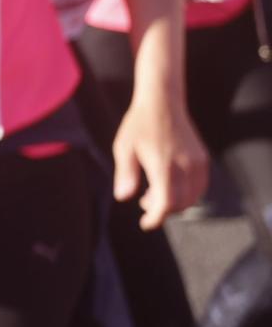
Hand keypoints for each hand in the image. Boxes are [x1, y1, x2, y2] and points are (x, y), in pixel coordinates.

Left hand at [112, 91, 209, 229]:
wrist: (162, 103)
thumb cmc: (139, 125)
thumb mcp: (124, 148)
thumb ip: (125, 174)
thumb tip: (123, 197)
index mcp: (164, 165)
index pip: (166, 203)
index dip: (156, 218)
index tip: (146, 223)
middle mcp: (185, 166)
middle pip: (180, 204)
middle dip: (162, 210)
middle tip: (144, 202)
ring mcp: (197, 162)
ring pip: (192, 197)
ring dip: (175, 203)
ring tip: (154, 194)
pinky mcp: (203, 159)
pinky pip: (200, 186)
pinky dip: (187, 193)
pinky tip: (170, 186)